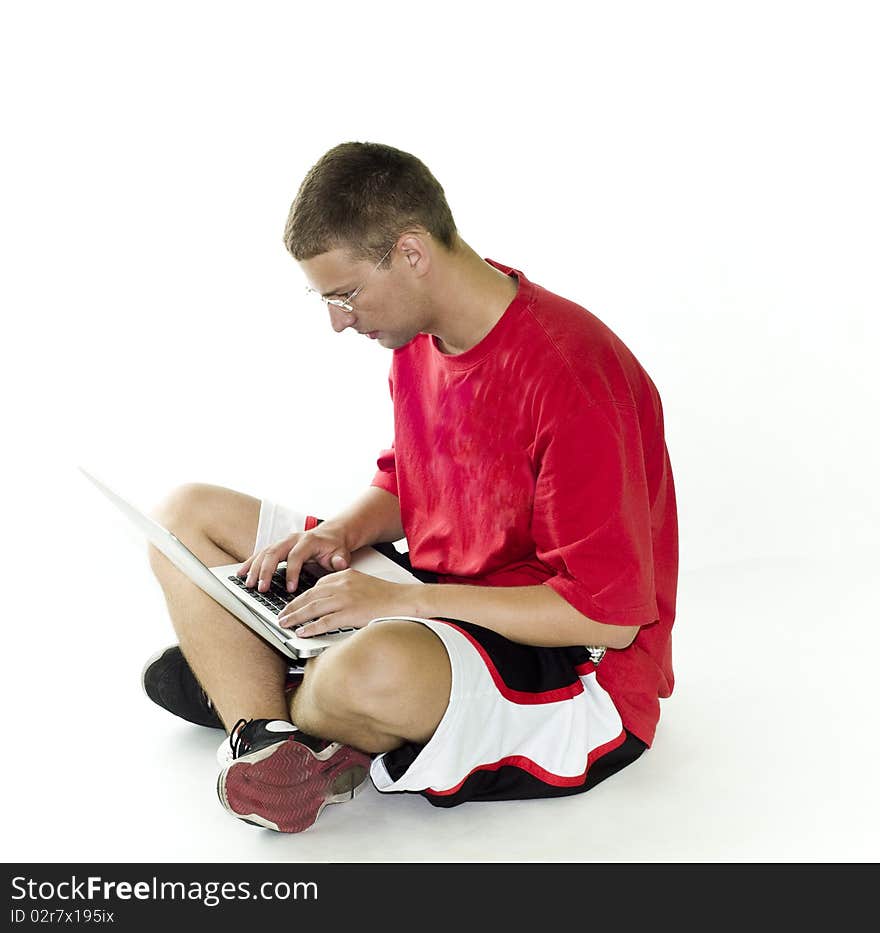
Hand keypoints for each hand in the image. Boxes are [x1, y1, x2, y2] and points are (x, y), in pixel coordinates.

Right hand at [236, 522, 351, 593]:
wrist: (332, 535)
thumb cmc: (335, 546)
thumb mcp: (341, 553)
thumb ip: (340, 559)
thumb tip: (340, 563)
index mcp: (308, 541)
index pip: (296, 556)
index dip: (292, 572)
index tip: (290, 589)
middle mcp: (293, 539)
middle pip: (275, 552)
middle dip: (266, 571)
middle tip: (262, 588)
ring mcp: (283, 542)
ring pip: (265, 552)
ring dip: (255, 568)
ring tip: (249, 584)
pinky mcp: (277, 546)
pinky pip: (260, 554)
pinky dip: (250, 563)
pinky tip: (241, 573)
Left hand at [277, 569, 417, 634]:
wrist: (403, 600)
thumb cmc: (386, 595)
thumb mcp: (361, 583)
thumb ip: (344, 588)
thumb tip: (328, 602)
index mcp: (343, 575)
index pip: (316, 586)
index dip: (302, 597)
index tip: (293, 604)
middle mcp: (341, 585)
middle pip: (309, 596)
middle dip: (292, 606)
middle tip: (281, 615)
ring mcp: (345, 599)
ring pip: (312, 608)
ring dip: (295, 617)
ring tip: (284, 624)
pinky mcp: (350, 613)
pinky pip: (325, 622)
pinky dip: (311, 627)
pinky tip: (302, 632)